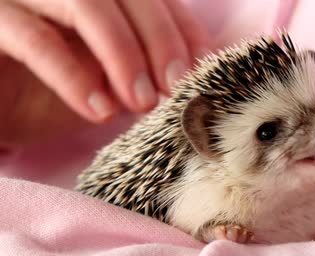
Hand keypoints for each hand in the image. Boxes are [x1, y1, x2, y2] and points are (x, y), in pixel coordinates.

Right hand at [0, 0, 209, 129]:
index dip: (182, 26)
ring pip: (86, 3)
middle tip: (175, 86)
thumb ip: (144, 68)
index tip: (204, 65)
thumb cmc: (52, 91)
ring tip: (143, 102)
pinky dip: (74, 76)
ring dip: (123, 54)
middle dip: (159, 39)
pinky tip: (101, 111)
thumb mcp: (108, 80)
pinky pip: (36, 39)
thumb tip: (197, 72)